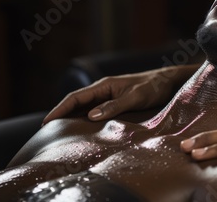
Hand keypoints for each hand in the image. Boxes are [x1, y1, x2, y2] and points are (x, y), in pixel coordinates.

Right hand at [42, 65, 196, 124]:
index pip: (76, 97)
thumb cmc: (154, 87)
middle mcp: (104, 90)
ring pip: (85, 108)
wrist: (169, 81)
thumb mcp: (136, 96)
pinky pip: (96, 111)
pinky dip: (86, 120)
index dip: (60, 109)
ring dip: (72, 118)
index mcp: (105, 85)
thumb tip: (91, 116)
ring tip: (60, 134)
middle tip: (47, 132)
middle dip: (61, 115)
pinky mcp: (117, 103)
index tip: (47, 121)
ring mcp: (110, 96)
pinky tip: (84, 131)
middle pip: (77, 103)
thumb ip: (115, 105)